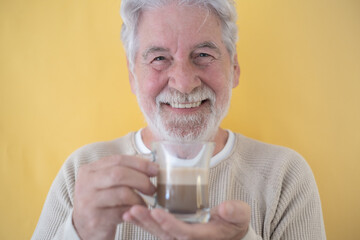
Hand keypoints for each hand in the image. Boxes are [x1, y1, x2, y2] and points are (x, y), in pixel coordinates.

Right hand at [72, 155, 157, 239]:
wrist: (85, 228)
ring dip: (139, 198)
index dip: (140, 164)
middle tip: (152, 188)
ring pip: (122, 193)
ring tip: (145, 202)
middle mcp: (86, 183)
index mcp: (89, 170)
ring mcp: (89, 202)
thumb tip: (151, 166)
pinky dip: (135, 210)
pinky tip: (138, 211)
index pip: (118, 160)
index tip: (155, 169)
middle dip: (141, 180)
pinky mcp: (96, 219)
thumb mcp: (105, 183)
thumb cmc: (101, 202)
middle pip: (119, 174)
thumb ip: (122, 171)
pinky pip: (122, 211)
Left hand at [123, 200, 250, 239]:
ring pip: (158, 233)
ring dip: (143, 223)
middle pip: (165, 235)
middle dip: (149, 223)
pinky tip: (132, 214)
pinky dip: (145, 223)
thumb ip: (235, 212)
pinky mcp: (174, 233)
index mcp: (203, 237)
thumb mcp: (240, 215)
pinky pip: (157, 230)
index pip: (184, 233)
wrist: (230, 232)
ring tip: (129, 212)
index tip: (156, 212)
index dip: (169, 224)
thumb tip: (225, 208)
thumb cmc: (234, 222)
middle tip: (133, 210)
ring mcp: (180, 237)